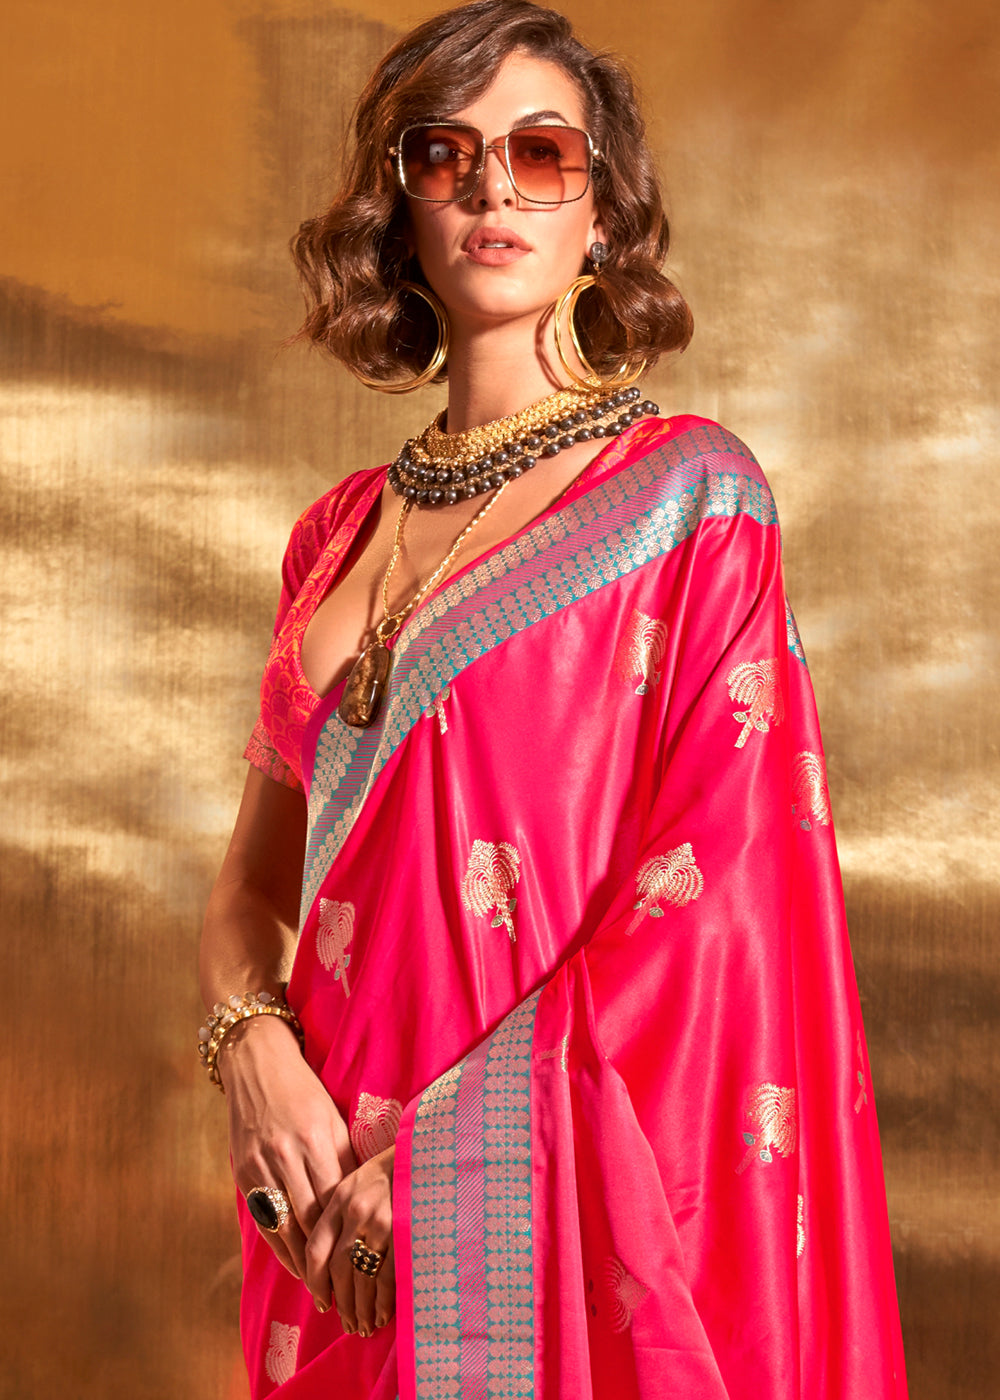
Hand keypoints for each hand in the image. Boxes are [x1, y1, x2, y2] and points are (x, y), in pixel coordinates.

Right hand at [221, 1015, 356, 1283]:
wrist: (257, 1064)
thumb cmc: (305, 1091)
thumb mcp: (333, 1117)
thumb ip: (346, 1159)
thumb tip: (367, 1201)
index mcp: (318, 1136)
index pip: (338, 1197)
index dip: (351, 1232)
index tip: (367, 1258)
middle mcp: (287, 1152)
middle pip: (312, 1218)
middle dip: (329, 1256)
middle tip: (349, 1287)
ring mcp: (261, 1163)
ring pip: (286, 1224)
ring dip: (306, 1261)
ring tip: (324, 1288)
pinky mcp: (242, 1170)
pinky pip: (264, 1219)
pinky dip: (280, 1247)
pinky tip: (297, 1265)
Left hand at [304, 1145, 395, 1336]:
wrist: (430, 1151)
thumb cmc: (395, 1169)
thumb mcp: (361, 1180)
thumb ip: (343, 1211)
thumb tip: (334, 1258)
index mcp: (340, 1197)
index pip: (316, 1248)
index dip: (315, 1281)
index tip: (322, 1302)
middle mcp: (355, 1210)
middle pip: (338, 1268)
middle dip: (342, 1303)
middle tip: (347, 1324)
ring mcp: (380, 1222)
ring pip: (361, 1277)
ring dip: (361, 1308)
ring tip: (363, 1326)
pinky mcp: (404, 1232)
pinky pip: (387, 1276)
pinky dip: (383, 1301)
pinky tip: (382, 1314)